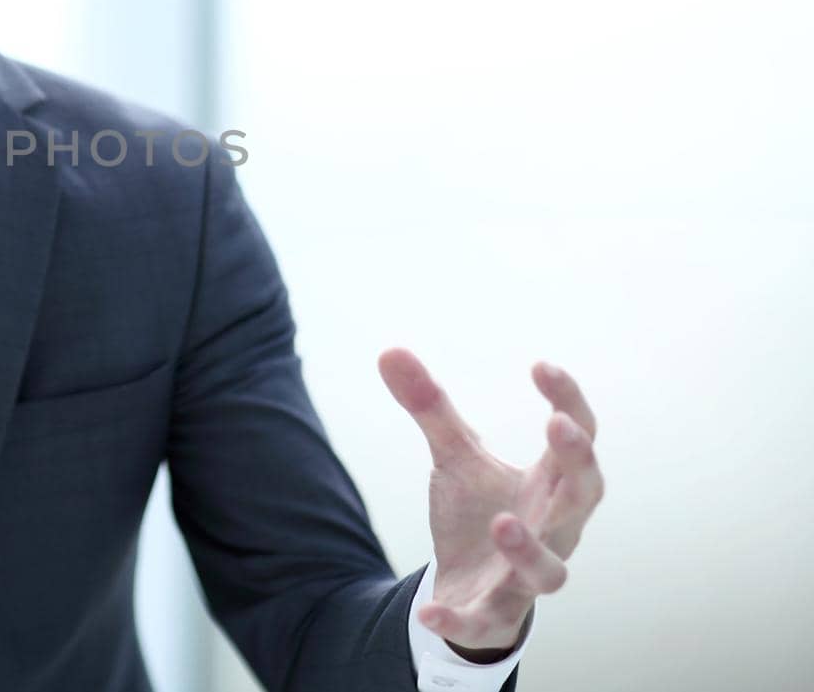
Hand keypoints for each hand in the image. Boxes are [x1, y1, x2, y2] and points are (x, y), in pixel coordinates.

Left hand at [378, 348, 603, 656]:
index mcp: (549, 485)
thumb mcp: (455, 457)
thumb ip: (430, 407)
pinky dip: (458, 619)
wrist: (467, 586)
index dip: (569, 402)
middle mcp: (552, 529)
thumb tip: (389, 350)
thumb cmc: (480, 512)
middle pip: (583, 499)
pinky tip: (430, 612)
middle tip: (558, 426)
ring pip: (549, 571)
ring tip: (502, 522)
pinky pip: (482, 622)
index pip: (577, 439)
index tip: (541, 366)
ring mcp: (526, 577)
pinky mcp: (493, 615)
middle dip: (578, 463)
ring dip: (529, 549)